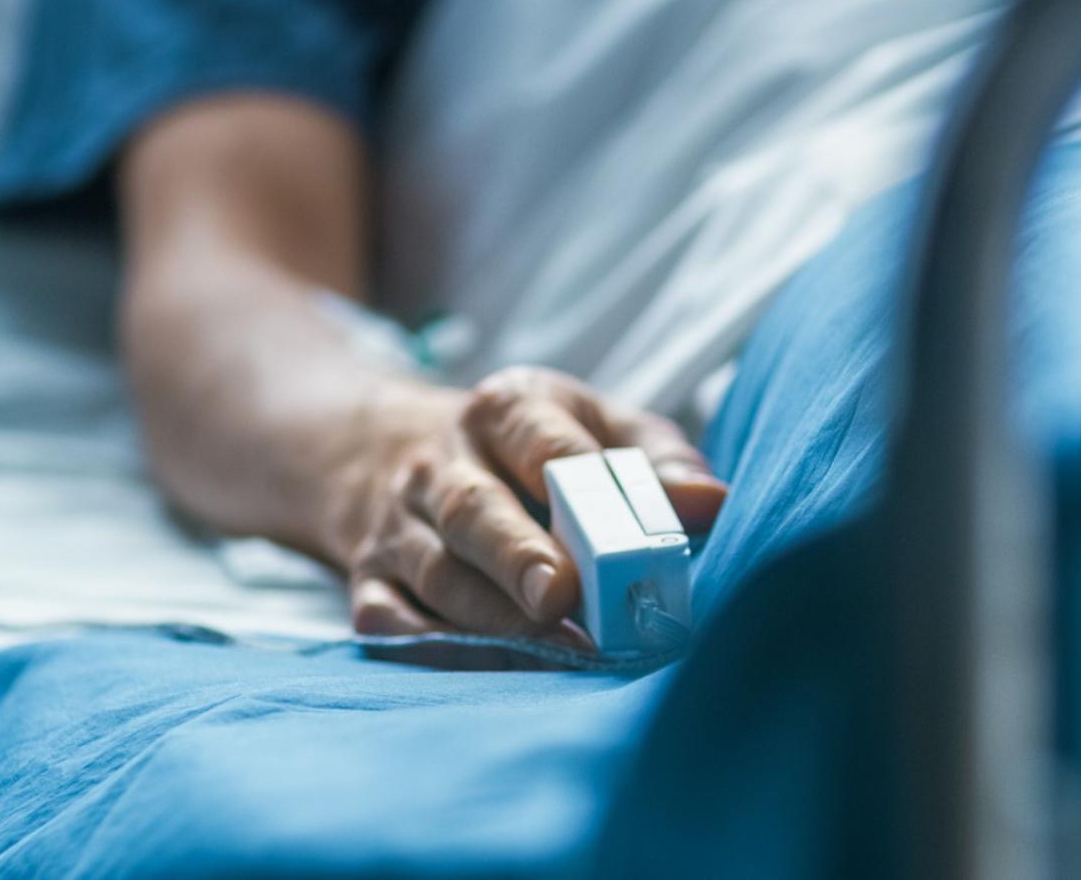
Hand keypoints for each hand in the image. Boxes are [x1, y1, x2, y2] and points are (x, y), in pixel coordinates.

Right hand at [326, 366, 727, 640]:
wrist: (393, 450)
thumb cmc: (531, 447)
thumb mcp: (595, 423)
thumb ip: (655, 458)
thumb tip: (710, 504)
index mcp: (502, 410)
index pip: (536, 439)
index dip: (569, 477)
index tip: (606, 529)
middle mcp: (440, 464)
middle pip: (473, 510)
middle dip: (516, 555)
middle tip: (560, 597)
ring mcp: (398, 526)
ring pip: (437, 574)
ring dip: (493, 618)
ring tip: (557, 652)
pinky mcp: (370, 582)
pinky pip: (392, 623)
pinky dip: (442, 651)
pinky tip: (498, 670)